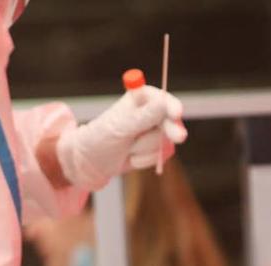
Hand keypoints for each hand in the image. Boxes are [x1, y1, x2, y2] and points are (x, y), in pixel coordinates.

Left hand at [55, 86, 186, 189]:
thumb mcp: (119, 127)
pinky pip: (162, 155)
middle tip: (179, 137)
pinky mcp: (157, 149)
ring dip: (145, 149)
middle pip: (171, 120)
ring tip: (127, 148)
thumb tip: (163, 104)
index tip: (176, 112)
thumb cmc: (100, 138)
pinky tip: (132, 158)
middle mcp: (151, 112)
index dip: (170, 105)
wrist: (92, 162)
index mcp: (140, 98)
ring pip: (166, 141)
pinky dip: (146, 160)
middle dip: (172, 129)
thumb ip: (142, 117)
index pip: (161, 99)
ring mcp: (156, 131)